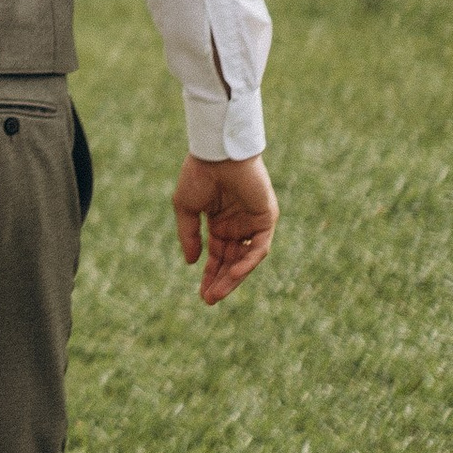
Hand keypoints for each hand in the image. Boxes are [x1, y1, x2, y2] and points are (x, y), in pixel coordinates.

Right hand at [173, 152, 277, 304]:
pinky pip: (260, 247)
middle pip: (231, 261)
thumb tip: (192, 262)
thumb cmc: (199, 175)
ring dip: (233, 277)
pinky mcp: (266, 218)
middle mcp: (237, 225)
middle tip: (209, 300)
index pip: (217, 256)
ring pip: (246, 259)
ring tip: (217, 293)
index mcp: (219, 222)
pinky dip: (248, 262)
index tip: (201, 294)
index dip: (209, 275)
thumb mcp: (186, 208)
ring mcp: (253, 223)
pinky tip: (233, 274)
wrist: (217, 153)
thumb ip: (189, 235)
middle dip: (220, 281)